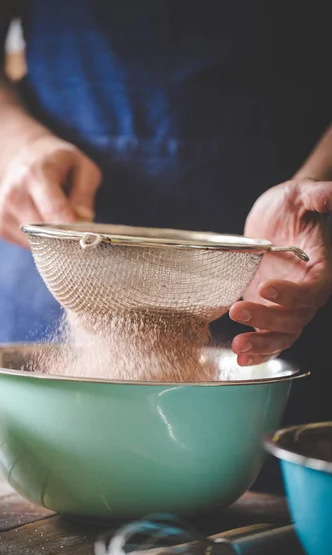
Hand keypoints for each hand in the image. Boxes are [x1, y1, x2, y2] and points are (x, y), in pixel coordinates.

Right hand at [0, 135, 101, 246]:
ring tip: (55, 216)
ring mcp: (3, 212)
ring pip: (36, 242)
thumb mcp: (82, 167)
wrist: (22, 158)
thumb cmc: (58, 163)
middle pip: (45, 231)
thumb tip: (83, 219)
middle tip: (76, 225)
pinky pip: (27, 245)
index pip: (53, 210)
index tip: (84, 234)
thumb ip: (85, 193)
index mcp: (35, 175)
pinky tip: (41, 220)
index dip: (71, 227)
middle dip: (65, 234)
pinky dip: (40, 240)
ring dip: (52, 238)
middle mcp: (14, 194)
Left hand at [230, 179, 331, 365]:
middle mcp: (307, 291)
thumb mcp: (302, 194)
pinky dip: (258, 349)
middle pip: (296, 318)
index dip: (294, 294)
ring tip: (238, 345)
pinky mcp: (270, 309)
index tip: (265, 288)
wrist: (276, 216)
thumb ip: (319, 196)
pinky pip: (270, 336)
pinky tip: (242, 356)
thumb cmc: (292, 204)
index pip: (315, 289)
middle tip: (239, 311)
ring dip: (262, 343)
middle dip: (268, 320)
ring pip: (283, 334)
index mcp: (321, 268)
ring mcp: (288, 304)